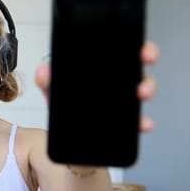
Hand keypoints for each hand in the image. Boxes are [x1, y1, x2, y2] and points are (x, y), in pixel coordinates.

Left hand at [35, 42, 158, 132]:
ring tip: (141, 93)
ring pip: (144, 90)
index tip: (140, 46)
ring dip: (148, 88)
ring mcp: (125, 104)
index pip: (122, 50)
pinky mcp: (127, 125)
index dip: (135, 44)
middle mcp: (118, 85)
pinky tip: (142, 123)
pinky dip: (143, 122)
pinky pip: (139, 121)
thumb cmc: (69, 113)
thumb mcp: (56, 96)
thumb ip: (48, 83)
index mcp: (103, 71)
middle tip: (144, 62)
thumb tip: (42, 71)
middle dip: (147, 60)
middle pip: (139, 67)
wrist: (71, 146)